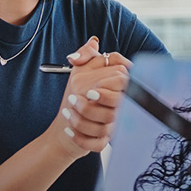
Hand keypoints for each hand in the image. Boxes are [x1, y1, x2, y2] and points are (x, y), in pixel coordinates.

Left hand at [50, 37, 130, 158]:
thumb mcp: (82, 69)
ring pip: (104, 127)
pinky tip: (69, 130)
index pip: (122, 86)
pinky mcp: (104, 141)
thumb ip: (87, 54)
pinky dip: (80, 139)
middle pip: (114, 109)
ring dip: (81, 121)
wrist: (67, 121)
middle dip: (91, 107)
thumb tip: (89, 46)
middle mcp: (120, 108)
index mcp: (119, 88)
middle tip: (73, 100)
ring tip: (68, 112)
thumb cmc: (80, 91)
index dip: (108, 90)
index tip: (89, 92)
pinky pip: (97, 144)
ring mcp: (114, 126)